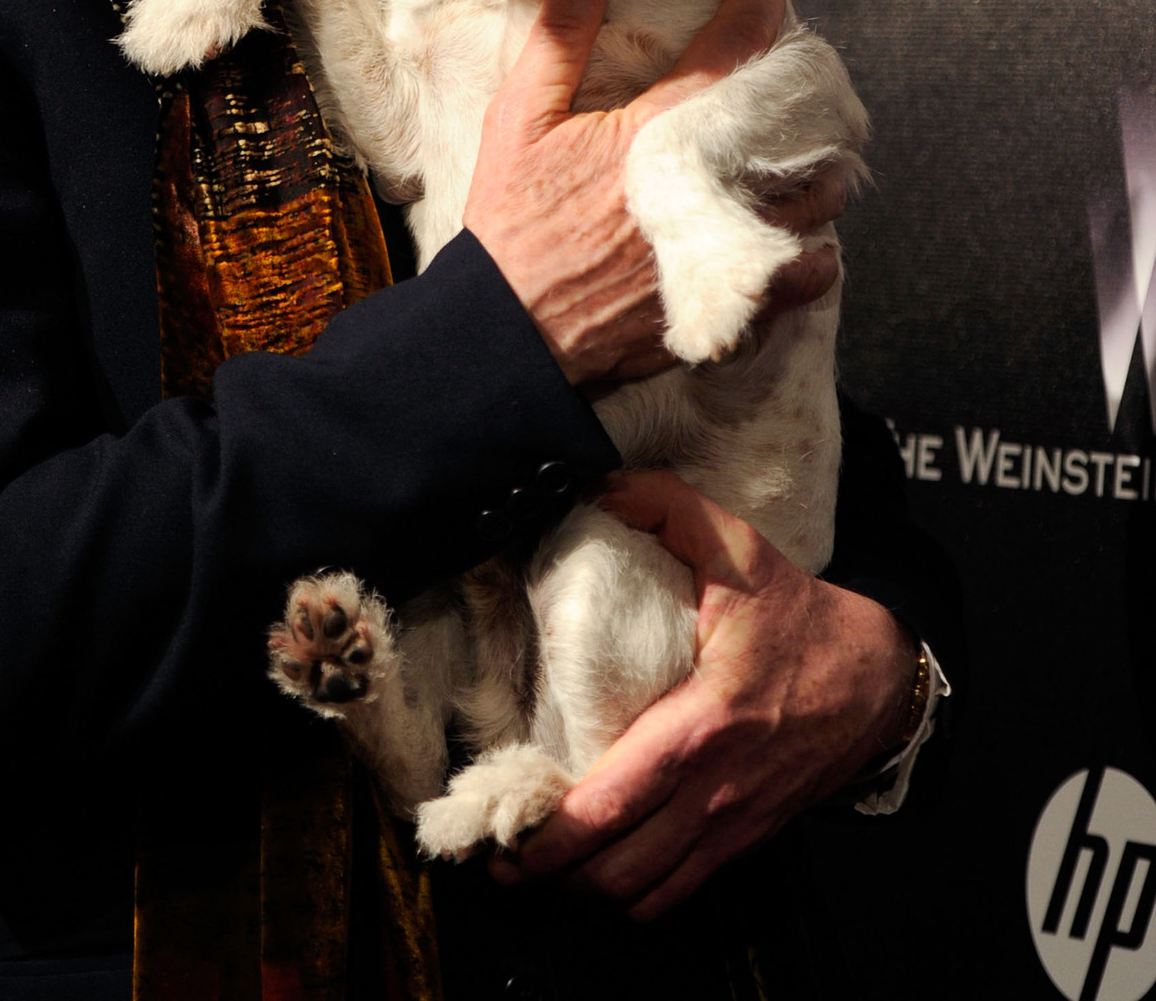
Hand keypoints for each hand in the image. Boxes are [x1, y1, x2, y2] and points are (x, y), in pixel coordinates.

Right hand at [463, 0, 839, 384]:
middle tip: (792, 76)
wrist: (512, 326)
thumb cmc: (514, 221)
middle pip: (791, 124)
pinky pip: (805, 272)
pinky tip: (799, 234)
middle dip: (802, 91)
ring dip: (816, 167)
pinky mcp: (726, 296)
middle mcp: (701, 185)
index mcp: (654, 133)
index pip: (729, 52)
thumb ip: (558, 40)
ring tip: (803, 151)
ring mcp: (719, 244)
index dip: (756, 7)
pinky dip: (815, 250)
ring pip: (810, 198)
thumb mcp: (518, 119)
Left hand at [490, 471, 919, 916]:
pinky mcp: (744, 839)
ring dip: (586, 886)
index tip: (502, 830)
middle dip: (550, 870)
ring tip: (541, 860)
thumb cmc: (800, 618)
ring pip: (644, 892)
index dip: (553, 831)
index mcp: (706, 721)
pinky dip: (634, 893)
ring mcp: (731, 823)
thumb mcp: (737, 547)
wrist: (877, 678)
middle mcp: (716, 787)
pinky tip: (602, 866)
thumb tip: (596, 486)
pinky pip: (679, 893)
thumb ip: (665, 505)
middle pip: (617, 867)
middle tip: (503, 850)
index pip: (616, 801)